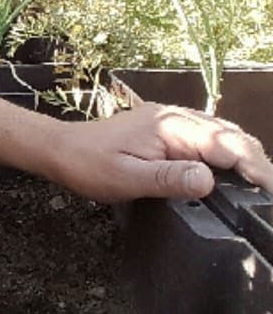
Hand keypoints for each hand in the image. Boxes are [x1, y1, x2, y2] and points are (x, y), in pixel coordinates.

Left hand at [51, 101, 272, 201]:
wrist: (61, 150)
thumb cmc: (88, 164)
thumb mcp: (125, 178)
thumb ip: (168, 179)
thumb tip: (208, 181)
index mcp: (171, 126)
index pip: (225, 143)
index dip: (253, 166)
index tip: (268, 189)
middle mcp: (177, 118)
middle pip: (232, 136)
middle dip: (257, 162)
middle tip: (268, 195)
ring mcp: (174, 122)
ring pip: (224, 136)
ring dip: (245, 158)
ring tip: (261, 187)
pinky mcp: (169, 131)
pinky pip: (209, 139)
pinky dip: (228, 155)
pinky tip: (234, 175)